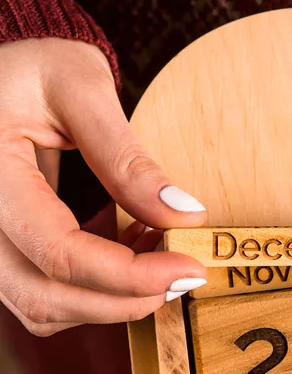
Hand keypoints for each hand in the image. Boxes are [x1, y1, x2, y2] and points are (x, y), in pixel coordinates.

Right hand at [0, 38, 207, 335]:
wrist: (2, 74)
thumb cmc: (34, 68)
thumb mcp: (80, 89)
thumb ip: (127, 157)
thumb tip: (185, 214)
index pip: (58, 250)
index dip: (131, 274)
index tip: (190, 268)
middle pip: (45, 296)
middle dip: (125, 299)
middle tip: (183, 274)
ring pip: (44, 305)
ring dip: (112, 298)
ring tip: (158, 253)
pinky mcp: (4, 246)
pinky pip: (45, 293)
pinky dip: (95, 289)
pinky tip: (131, 252)